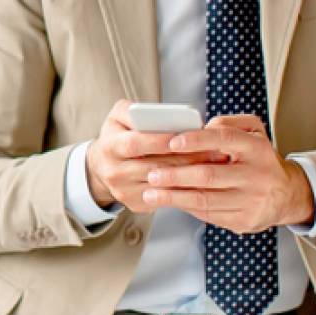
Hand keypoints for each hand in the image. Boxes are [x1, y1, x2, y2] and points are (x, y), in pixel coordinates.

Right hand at [85, 100, 230, 211]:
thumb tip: (160, 114)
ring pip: (164, 185)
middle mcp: (114, 172)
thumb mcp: (118, 116)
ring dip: (190, 175)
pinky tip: (203, 180)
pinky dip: (186, 189)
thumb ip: (134, 110)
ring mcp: (125, 192)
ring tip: (213, 164)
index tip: (184, 136)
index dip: (159, 141)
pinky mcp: (137, 205)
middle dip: (185, 159)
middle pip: (154, 167)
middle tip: (212, 151)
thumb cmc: (117, 135)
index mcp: (109, 147)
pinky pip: (167, 198)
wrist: (103, 166)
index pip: (134, 144)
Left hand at [138, 114, 314, 233]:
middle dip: (175, 175)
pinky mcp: (244, 220)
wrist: (287, 195)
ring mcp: (251, 201)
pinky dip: (186, 208)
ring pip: (205, 199)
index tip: (171, 142)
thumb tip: (201, 128)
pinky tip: (171, 201)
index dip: (196, 140)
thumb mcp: (254, 133)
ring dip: (174, 197)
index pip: (225, 139)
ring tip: (151, 192)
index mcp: (257, 148)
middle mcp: (256, 175)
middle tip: (152, 173)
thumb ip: (229, 124)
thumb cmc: (260, 160)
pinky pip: (209, 214)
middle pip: (208, 175)